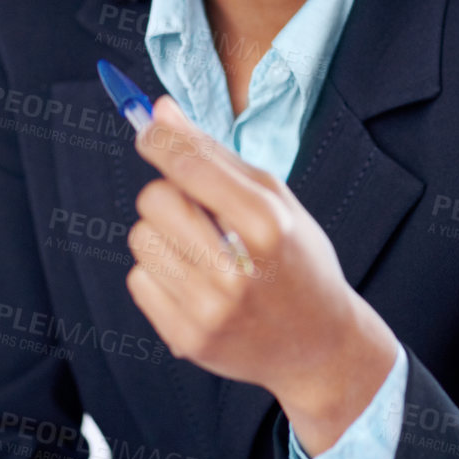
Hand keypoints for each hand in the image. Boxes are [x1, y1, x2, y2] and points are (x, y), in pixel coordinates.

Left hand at [125, 95, 398, 454]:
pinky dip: (160, 274)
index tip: (147, 131)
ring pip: (141, 239)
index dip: (159, 140)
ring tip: (202, 250)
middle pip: (154, 200)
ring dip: (164, 235)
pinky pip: (138, 281)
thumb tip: (160, 111)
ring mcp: (209, 311)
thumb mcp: (275, 200)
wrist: (319, 346)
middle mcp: (236, 272)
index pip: (190, 166)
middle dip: (169, 194)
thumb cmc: (299, 261)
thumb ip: (215, 155)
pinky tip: (196, 282)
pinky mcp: (187, 338)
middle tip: (199, 210)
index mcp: (267, 226)